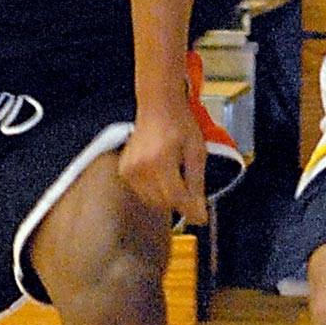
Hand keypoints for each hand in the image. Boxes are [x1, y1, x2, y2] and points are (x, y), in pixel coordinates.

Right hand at [119, 108, 208, 225]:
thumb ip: (196, 185)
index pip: (176, 198)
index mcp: (161, 160)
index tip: (202, 218)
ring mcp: (129, 170)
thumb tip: (200, 216)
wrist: (158, 106)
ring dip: (167, 197)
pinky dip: (155, 191)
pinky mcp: (124, 172)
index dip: (191, 210)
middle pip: (165, 203)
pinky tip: (162, 173)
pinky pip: (143, 194)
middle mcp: (141, 167)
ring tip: (174, 174)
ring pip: (153, 202)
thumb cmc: (180, 125)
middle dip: (181, 200)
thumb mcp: (197, 153)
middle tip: (189, 184)